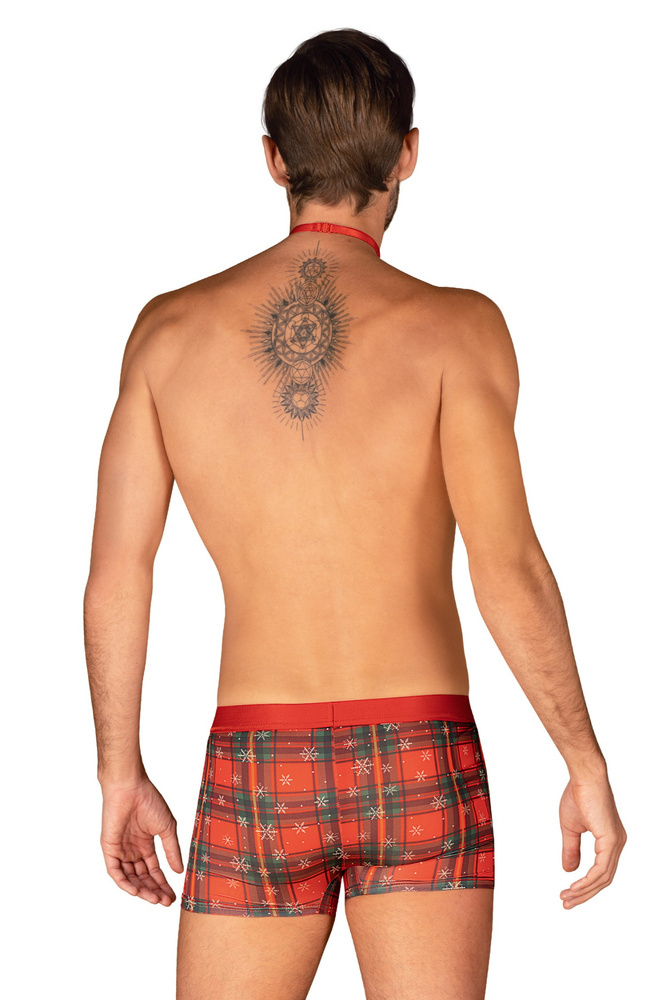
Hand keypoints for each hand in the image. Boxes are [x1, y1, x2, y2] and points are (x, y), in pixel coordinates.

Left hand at [100, 776, 183, 904]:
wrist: (130, 787)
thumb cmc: (149, 801)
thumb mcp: (166, 828)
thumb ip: (171, 850)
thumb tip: (179, 871)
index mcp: (145, 844)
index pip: (153, 870)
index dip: (163, 883)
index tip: (173, 895)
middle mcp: (132, 850)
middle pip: (142, 877)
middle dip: (154, 890)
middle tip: (165, 902)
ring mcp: (120, 850)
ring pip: (130, 878)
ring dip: (142, 890)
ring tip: (155, 899)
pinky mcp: (109, 848)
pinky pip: (116, 871)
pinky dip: (125, 883)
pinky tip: (137, 891)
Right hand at [558, 772, 626, 908]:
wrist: (584, 777)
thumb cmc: (578, 795)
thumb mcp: (571, 828)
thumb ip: (571, 849)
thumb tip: (569, 871)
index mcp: (610, 840)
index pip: (601, 871)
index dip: (585, 886)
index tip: (567, 893)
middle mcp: (617, 844)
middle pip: (604, 879)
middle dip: (584, 893)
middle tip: (566, 902)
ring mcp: (616, 843)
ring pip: (603, 878)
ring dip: (584, 890)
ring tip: (566, 896)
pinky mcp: (611, 840)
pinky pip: (601, 869)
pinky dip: (588, 880)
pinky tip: (575, 886)